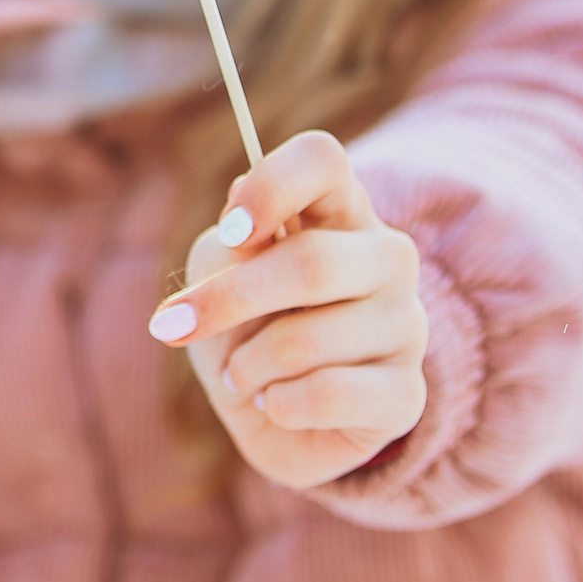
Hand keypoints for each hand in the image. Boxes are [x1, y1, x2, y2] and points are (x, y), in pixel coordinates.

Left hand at [146, 129, 427, 488]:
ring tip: (243, 373)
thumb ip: (230, 248)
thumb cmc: (242, 331)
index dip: (272, 186)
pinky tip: (280, 404)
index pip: (323, 160)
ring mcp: (406, 324)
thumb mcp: (217, 276)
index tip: (231, 229)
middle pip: (312, 262)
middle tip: (174, 325)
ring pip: (310, 338)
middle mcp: (386, 257)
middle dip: (229, 300)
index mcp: (340, 209)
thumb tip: (246, 232)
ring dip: (248, 364)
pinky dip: (279, 405)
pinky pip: (329, 395)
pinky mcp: (408, 394)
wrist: (271, 420)